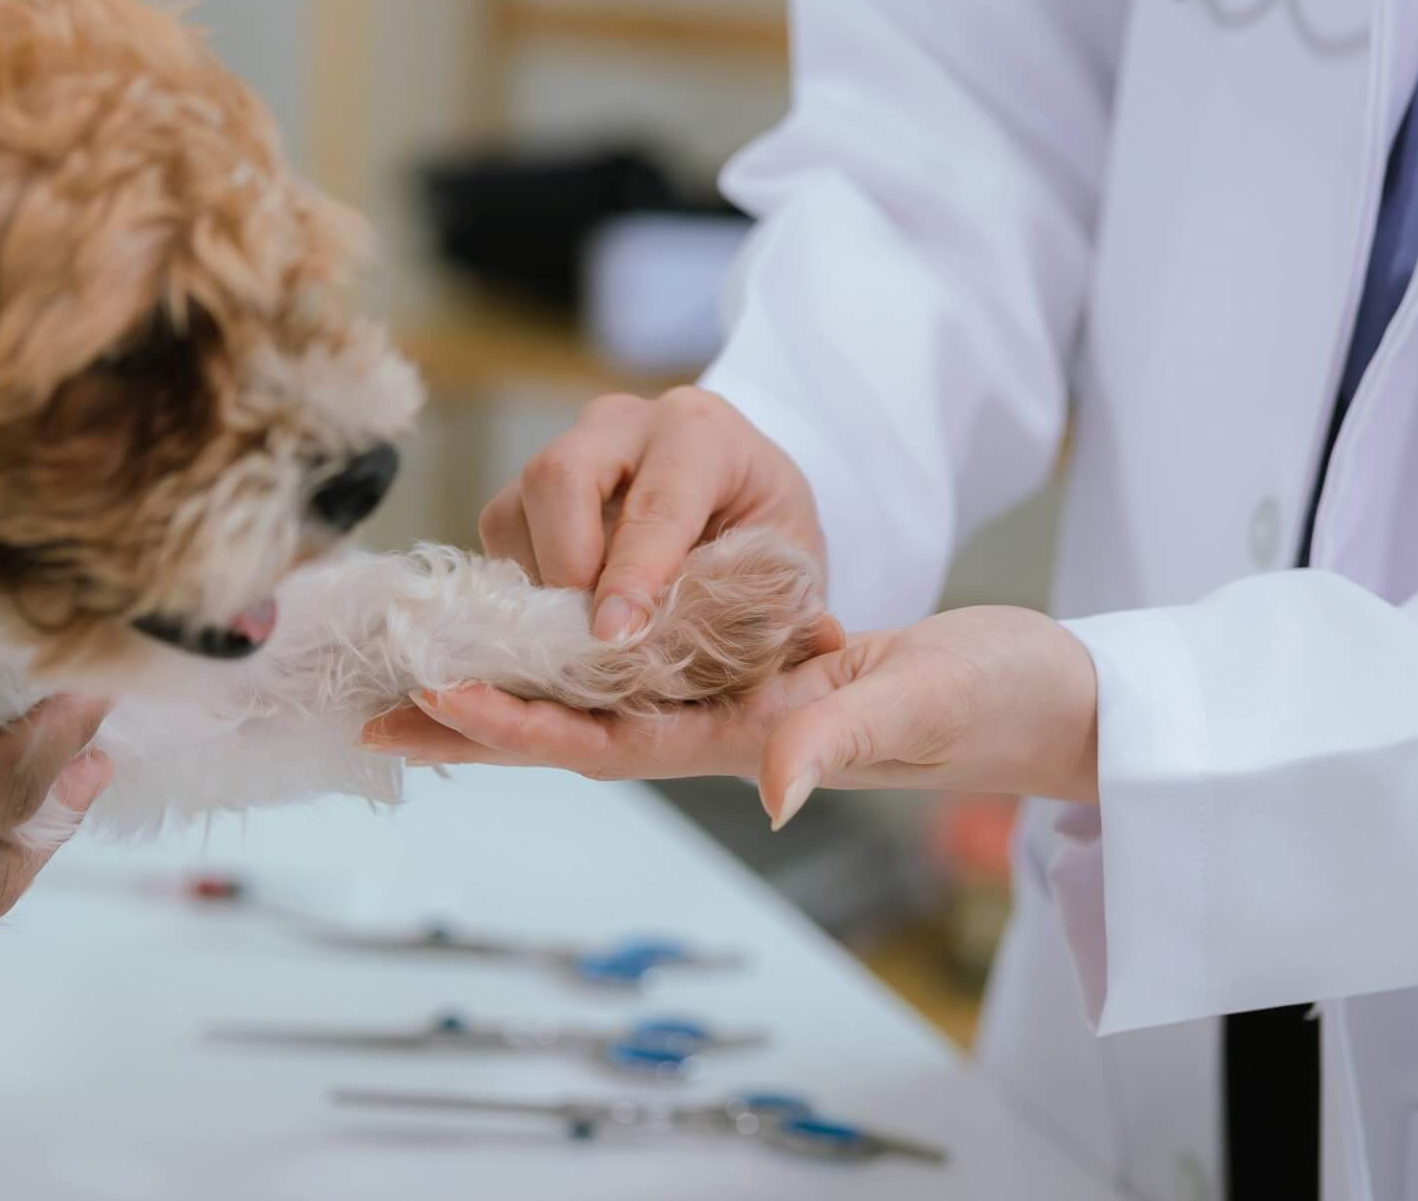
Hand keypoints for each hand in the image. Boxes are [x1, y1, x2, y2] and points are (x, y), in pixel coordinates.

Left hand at [362, 605, 1094, 824]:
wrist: (1042, 695)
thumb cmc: (991, 702)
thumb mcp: (918, 706)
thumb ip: (842, 740)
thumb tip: (772, 787)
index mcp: (748, 740)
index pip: (608, 740)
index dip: (523, 728)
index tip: (440, 702)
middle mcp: (721, 728)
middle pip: (575, 728)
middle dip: (477, 722)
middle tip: (376, 709)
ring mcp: (731, 701)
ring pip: (595, 696)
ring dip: (509, 685)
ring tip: (418, 666)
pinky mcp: (748, 667)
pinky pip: (638, 664)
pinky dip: (572, 650)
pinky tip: (528, 630)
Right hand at [481, 387, 822, 644]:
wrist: (736, 502)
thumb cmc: (766, 534)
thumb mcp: (795, 565)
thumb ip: (797, 602)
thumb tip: (820, 639)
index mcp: (703, 432)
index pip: (657, 503)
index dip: (634, 575)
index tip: (615, 638)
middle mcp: (625, 423)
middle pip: (559, 475)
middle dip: (564, 564)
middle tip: (584, 638)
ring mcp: (569, 447)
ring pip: (515, 506)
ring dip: (536, 583)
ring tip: (577, 638)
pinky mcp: (531, 484)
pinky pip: (501, 530)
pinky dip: (521, 585)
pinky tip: (562, 621)